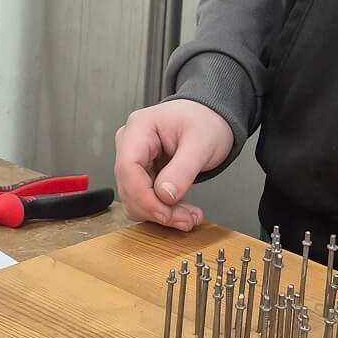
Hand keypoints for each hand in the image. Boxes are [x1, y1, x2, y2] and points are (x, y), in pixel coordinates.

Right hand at [113, 99, 234, 231]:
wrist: (210, 118)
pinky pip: (144, 200)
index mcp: (140, 127)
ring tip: (188, 216)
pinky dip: (162, 211)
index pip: (127, 168)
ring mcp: (134, 160)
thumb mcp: (201, 143)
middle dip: (157, 209)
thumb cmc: (205, 120)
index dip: (144, 197)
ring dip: (160, 214)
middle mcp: (130, 144)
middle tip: (186, 219)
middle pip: (129, 188)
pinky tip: (181, 212)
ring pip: (135, 199)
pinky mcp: (142, 174)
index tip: (166, 213)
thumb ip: (183, 169)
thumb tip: (164, 195)